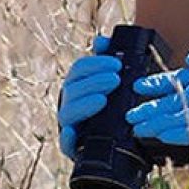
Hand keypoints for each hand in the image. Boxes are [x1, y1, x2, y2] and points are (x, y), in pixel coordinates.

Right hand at [57, 36, 122, 159]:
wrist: (122, 145)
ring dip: (83, 105)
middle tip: (116, 80)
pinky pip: (65, 144)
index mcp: (77, 86)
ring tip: (102, 100)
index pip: (79, 70)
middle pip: (73, 88)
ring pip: (68, 113)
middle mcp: (69, 104)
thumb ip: (107, 61)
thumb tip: (101, 40)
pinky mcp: (73, 148)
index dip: (96, 64)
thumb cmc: (117, 109)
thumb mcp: (114, 84)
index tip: (117, 64)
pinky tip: (73, 133)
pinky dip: (67, 139)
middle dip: (94, 82)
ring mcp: (70, 126)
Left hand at [125, 42, 188, 147]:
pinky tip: (162, 135)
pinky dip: (178, 133)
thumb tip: (187, 61)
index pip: (178, 80)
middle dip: (151, 108)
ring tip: (139, 128)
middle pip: (176, 100)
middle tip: (130, 115)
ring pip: (182, 117)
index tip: (137, 89)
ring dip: (158, 123)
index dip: (156, 86)